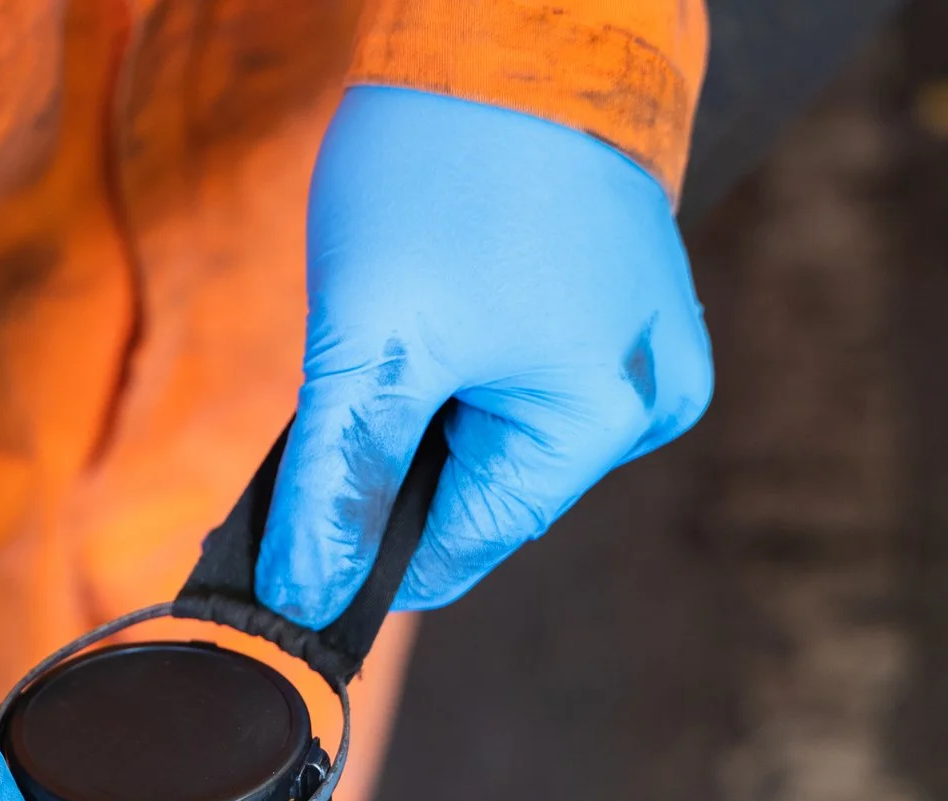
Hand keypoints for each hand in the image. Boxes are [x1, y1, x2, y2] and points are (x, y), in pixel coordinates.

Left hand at [258, 87, 712, 621]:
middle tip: (364, 354)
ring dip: (429, 395)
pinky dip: (463, 353)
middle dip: (401, 445)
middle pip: (478, 488)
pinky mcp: (621, 305)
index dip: (366, 538)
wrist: (512, 22)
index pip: (461, 546)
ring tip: (413, 306)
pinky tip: (446, 288)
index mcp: (603, 421)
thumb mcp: (371, 342)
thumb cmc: (447, 166)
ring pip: (493, 429)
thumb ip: (338, 482)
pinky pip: (523, 371)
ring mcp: (644, 348)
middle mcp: (648, 399)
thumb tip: (304, 597)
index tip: (300, 508)